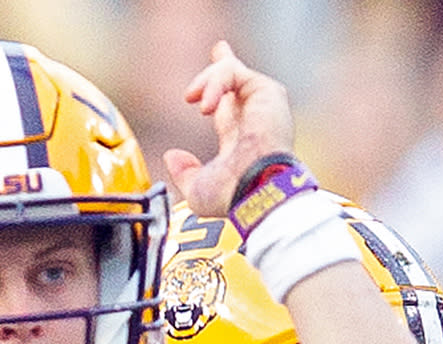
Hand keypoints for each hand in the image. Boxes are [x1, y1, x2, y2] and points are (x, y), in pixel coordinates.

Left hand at [163, 41, 294, 216]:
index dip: (218, 91)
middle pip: (238, 80)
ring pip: (230, 72)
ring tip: (192, 99)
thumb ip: (185, 173)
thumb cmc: (234, 196)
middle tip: (219, 48)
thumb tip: (173, 157)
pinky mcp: (268, 92)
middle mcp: (254, 119)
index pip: (229, 107)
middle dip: (225, 64)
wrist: (257, 189)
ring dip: (206, 82)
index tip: (207, 84)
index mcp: (240, 139)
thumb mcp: (199, 188)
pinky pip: (234, 71)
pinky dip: (215, 83)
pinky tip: (205, 104)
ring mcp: (263, 104)